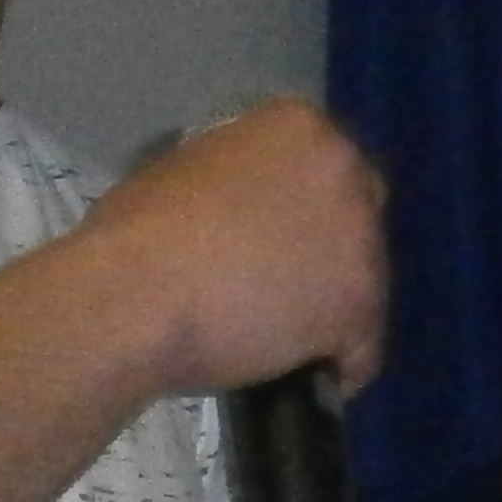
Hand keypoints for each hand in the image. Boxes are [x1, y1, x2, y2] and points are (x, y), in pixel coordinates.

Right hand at [82, 96, 385, 399]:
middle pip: (359, 220)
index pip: (328, 173)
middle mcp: (345, 168)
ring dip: (331, 312)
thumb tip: (244, 211)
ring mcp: (362, 238)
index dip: (305, 215)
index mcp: (299, 126)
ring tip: (281, 341)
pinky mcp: (361, 305)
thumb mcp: (188, 171)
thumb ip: (239, 182)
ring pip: (366, 284)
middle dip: (329, 255)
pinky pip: (364, 349)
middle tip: (284, 289)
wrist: (134, 296)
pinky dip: (338, 367)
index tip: (279, 244)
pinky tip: (305, 376)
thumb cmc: (137, 232)